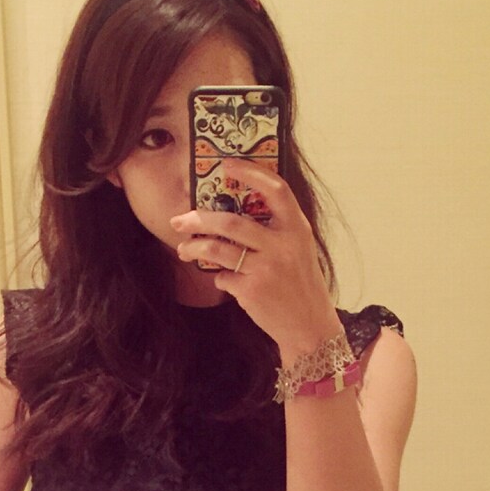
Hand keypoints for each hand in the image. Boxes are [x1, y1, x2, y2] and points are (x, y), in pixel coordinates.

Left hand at [171, 158, 341, 355]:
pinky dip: (219, 278)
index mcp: (297, 229)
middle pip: (231, 222)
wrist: (309, 326)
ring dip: (195, 248)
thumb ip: (276, 230)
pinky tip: (224, 281)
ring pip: (218, 249)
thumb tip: (234, 213)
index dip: (250, 172)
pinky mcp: (252, 291)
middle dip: (199, 219)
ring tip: (183, 249)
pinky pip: (223, 277)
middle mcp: (282, 245)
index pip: (275, 189)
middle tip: (179, 220)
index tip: (226, 164)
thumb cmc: (300, 285)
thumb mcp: (298, 250)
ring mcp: (266, 268)